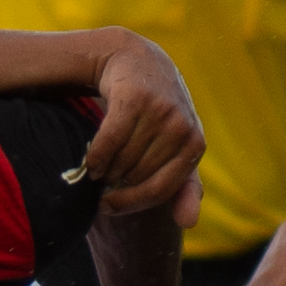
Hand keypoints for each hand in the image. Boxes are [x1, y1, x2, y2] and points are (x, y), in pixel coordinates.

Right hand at [76, 33, 205, 218]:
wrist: (137, 62)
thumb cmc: (157, 115)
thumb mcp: (176, 149)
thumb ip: (183, 188)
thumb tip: (189, 224)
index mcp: (195, 145)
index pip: (160, 190)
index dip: (131, 203)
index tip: (109, 207)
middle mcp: (181, 127)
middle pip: (137, 177)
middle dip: (116, 183)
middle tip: (105, 178)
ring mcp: (160, 111)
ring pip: (122, 161)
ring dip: (104, 171)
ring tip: (99, 168)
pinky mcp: (135, 98)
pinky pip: (108, 142)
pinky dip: (95, 156)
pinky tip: (90, 160)